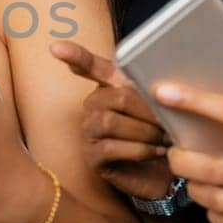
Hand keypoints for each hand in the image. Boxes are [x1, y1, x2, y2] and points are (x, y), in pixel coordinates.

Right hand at [51, 41, 174, 200]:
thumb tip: (166, 86)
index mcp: (109, 88)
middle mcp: (93, 106)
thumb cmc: (163, 136)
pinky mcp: (92, 157)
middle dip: (146, 110)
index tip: (55, 47)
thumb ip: (158, 92)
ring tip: (163, 139)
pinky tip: (156, 152)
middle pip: (115, 97)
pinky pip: (110, 147)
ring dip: (143, 131)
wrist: (165, 175)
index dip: (74, 56)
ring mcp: (89, 132)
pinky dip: (139, 150)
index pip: (89, 66)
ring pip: (110, 122)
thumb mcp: (164, 109)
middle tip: (168, 122)